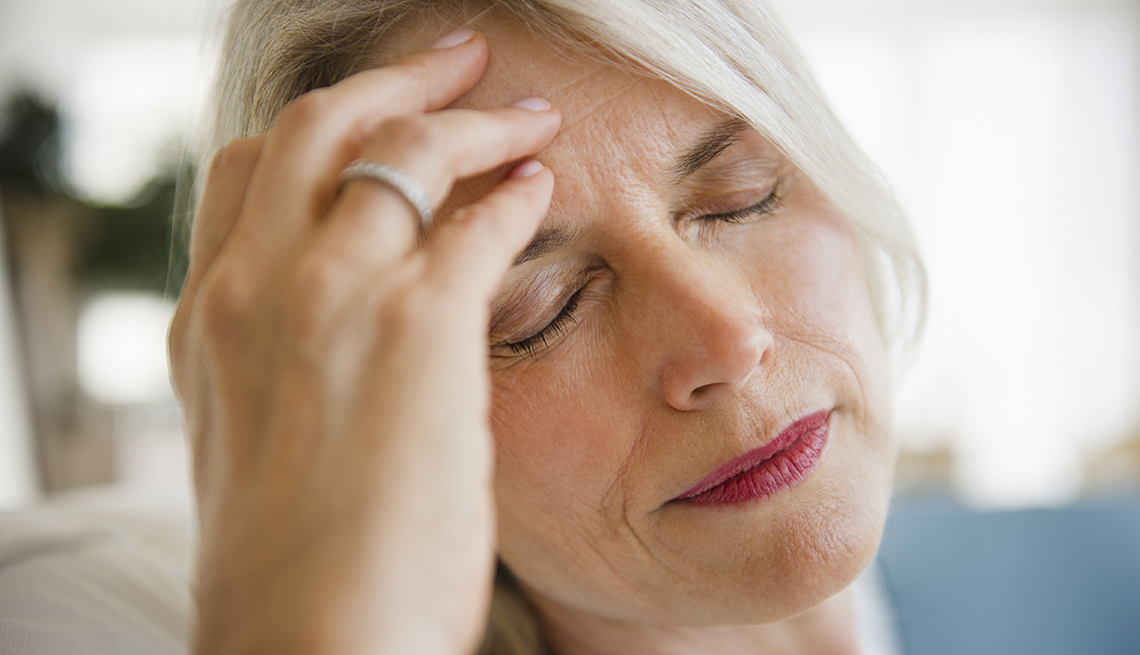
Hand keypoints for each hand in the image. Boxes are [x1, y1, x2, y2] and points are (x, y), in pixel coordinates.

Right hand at [168, 29, 560, 654]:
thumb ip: (283, 373)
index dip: (321, 133)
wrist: (304, 648)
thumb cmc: (292, 575)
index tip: (374, 122)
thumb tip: (341, 343)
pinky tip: (543, 189)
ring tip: (524, 114)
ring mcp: (332, 296)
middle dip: (391, 80)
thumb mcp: (255, 453)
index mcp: (211, 324)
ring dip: (472, 120)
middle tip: (455, 58)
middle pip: (314, 126)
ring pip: (401, 152)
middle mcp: (257, 289)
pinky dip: (514, 191)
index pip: (248, 176)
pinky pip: (478, 217)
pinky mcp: (416, 328)